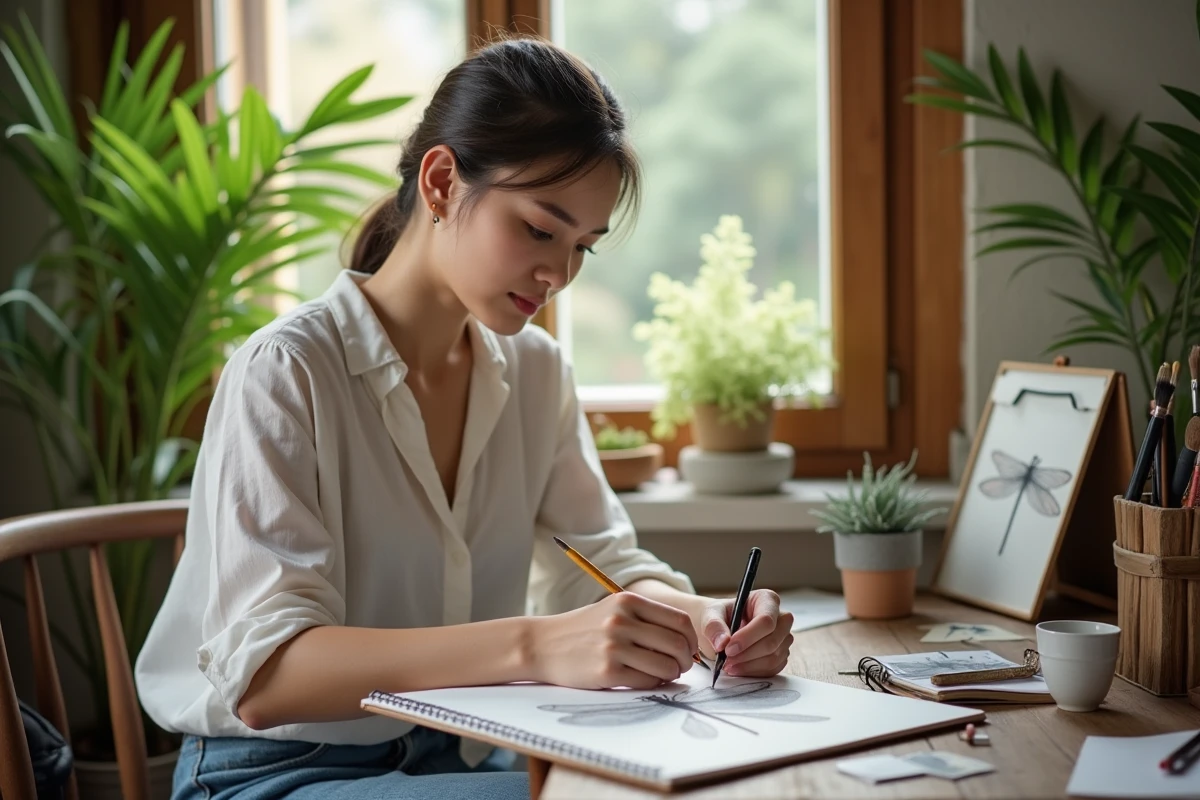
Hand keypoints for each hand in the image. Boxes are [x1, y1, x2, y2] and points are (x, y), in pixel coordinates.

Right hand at [531, 592, 698, 689]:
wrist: (542, 644)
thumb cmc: (584, 629)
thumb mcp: (613, 611)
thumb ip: (646, 620)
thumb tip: (686, 644)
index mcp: (628, 601)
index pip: (679, 621)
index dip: (691, 639)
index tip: (688, 649)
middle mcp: (622, 621)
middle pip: (677, 644)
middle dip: (685, 660)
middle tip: (679, 666)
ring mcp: (614, 647)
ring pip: (666, 666)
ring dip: (671, 674)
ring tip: (662, 674)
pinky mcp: (607, 672)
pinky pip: (647, 682)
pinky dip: (653, 684)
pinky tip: (644, 679)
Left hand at [701, 589, 792, 677]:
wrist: (721, 628)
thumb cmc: (720, 616)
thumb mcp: (710, 615)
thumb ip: (714, 626)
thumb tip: (722, 643)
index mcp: (767, 599)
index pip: (766, 621)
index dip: (748, 637)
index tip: (728, 649)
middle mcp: (781, 617)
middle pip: (772, 641)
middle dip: (747, 654)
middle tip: (726, 660)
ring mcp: (784, 637)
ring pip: (773, 657)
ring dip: (749, 665)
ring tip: (729, 665)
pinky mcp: (781, 654)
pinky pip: (773, 668)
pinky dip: (754, 672)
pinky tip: (738, 669)